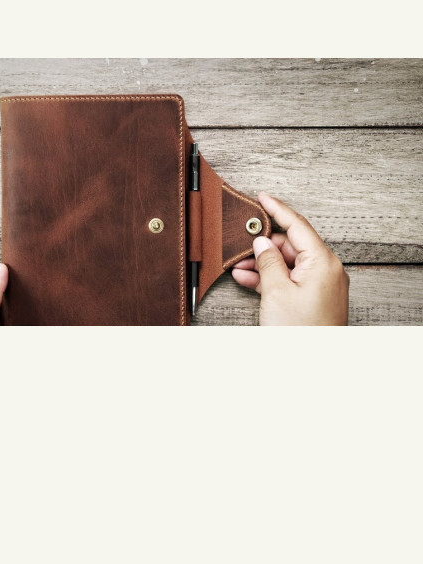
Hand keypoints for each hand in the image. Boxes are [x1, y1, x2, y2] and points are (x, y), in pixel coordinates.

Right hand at [232, 193, 348, 325]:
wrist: (311, 367)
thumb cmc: (299, 332)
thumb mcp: (276, 291)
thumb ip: (268, 260)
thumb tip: (261, 241)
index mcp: (322, 261)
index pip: (297, 225)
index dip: (277, 209)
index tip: (261, 196)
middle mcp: (325, 270)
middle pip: (291, 244)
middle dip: (264, 244)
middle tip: (240, 243)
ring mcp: (320, 285)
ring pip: (287, 263)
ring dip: (262, 262)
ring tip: (237, 265)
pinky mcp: (312, 299)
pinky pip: (289, 279)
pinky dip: (269, 277)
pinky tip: (246, 278)